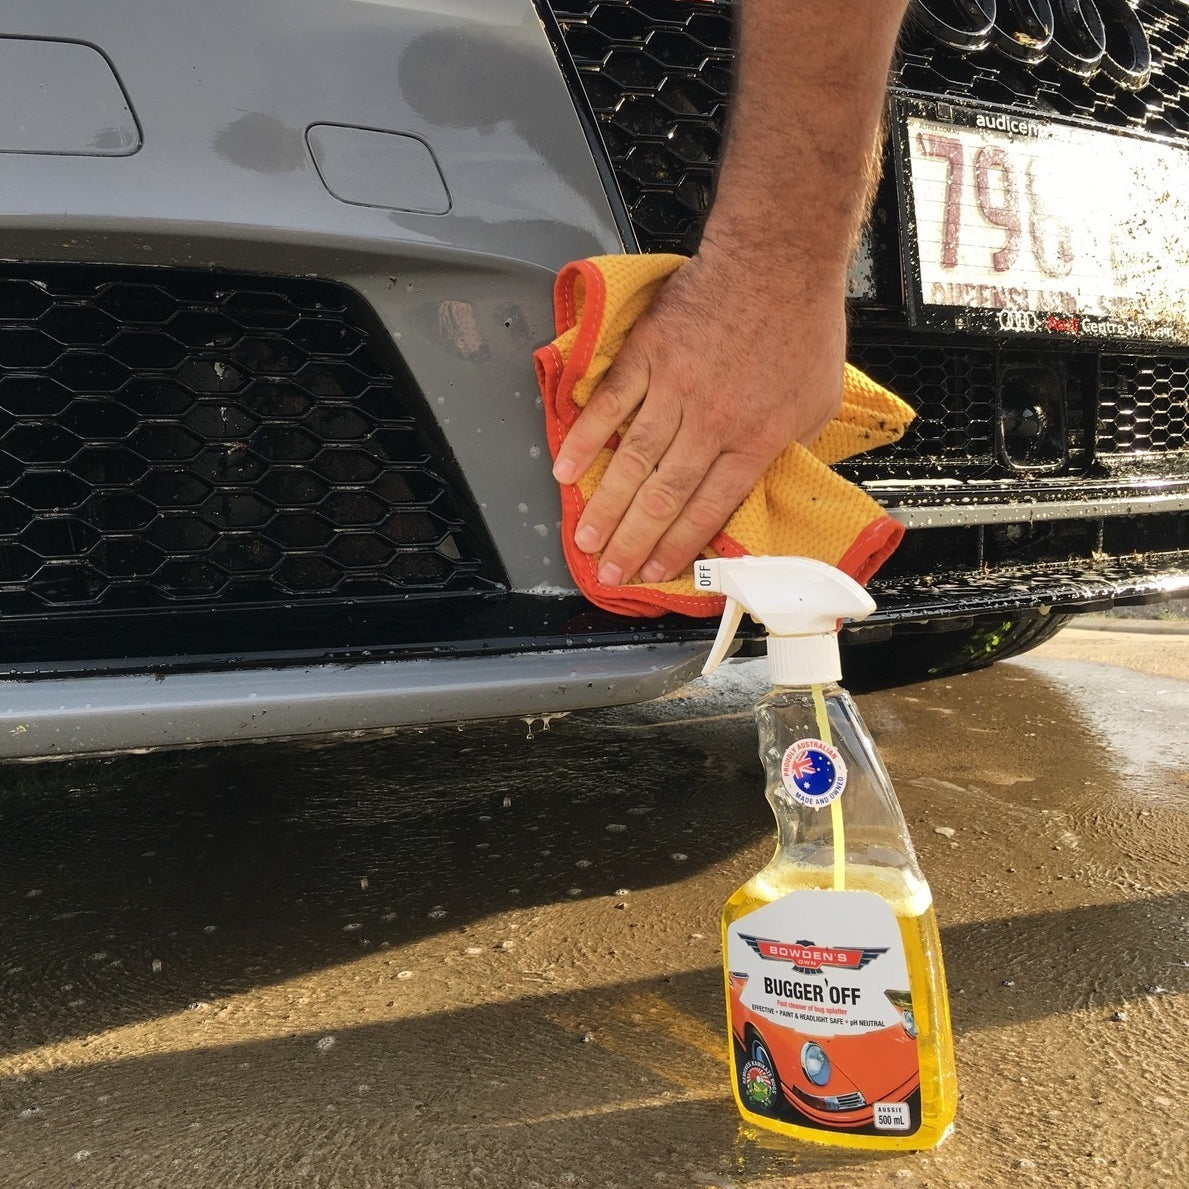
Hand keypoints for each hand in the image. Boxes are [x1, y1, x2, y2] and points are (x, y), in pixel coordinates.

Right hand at [551, 245, 846, 585]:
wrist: (777, 260)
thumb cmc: (803, 326)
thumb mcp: (819, 403)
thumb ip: (788, 445)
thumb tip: (765, 475)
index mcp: (753, 441)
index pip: (708, 509)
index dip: (677, 545)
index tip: (654, 571)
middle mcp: (710, 424)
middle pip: (663, 496)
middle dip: (632, 542)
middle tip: (608, 573)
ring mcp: (674, 389)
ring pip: (633, 460)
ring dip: (605, 505)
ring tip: (584, 539)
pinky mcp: (648, 356)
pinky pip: (610, 405)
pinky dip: (586, 438)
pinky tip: (566, 469)